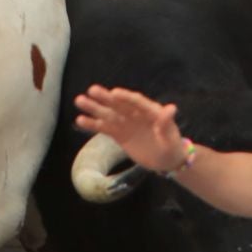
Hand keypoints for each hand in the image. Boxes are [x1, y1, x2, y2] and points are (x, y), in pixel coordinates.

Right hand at [72, 85, 188, 171]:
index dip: (126, 98)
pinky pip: (105, 128)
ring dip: (94, 108)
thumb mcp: (171, 137)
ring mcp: (126, 124)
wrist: (166, 160)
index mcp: (150, 111)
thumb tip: (171, 108)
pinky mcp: (119, 135)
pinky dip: (93, 124)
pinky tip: (80, 120)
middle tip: (91, 90)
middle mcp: (135, 114)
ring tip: (79, 101)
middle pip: (119, 104)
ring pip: (108, 114)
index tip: (114, 93)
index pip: (137, 102)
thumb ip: (167, 123)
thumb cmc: (172, 146)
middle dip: (105, 98)